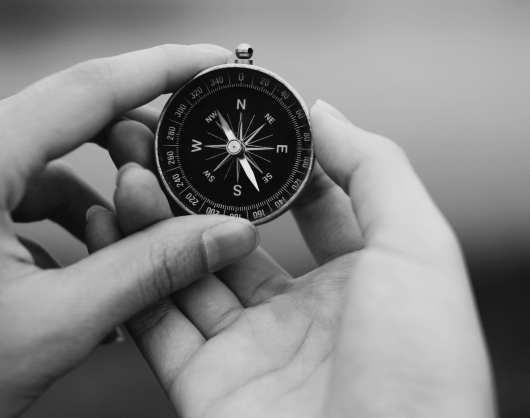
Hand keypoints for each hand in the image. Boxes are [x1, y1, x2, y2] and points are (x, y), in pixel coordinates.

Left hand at [0, 45, 261, 416]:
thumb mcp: (51, 326)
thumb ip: (147, 271)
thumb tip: (217, 235)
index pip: (87, 89)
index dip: (163, 69)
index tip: (210, 63)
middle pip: (68, 116)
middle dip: (135, 140)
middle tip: (184, 170)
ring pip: (46, 158)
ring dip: (98, 191)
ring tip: (136, 240)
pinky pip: (19, 187)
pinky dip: (63, 213)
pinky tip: (87, 261)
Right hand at [87, 100, 495, 416]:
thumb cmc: (421, 373)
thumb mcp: (419, 251)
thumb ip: (375, 172)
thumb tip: (323, 113)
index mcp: (362, 283)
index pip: (312, 205)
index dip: (277, 161)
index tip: (238, 120)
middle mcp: (303, 318)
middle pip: (237, 235)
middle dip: (202, 189)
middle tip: (165, 141)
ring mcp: (250, 353)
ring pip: (188, 273)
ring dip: (156, 222)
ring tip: (130, 170)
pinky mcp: (204, 388)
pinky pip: (156, 323)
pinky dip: (128, 278)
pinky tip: (108, 226)